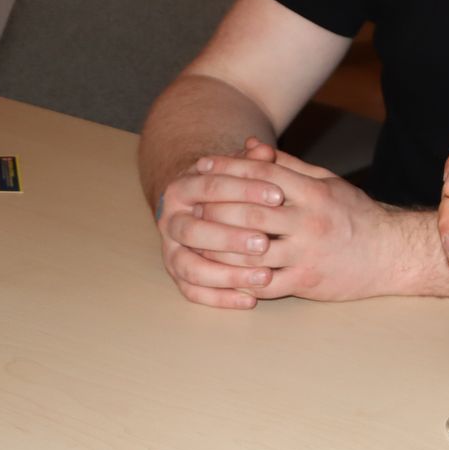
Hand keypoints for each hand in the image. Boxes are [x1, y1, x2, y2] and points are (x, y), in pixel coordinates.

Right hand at [154, 137, 290, 309]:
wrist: (206, 204)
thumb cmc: (233, 185)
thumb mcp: (241, 169)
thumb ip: (251, 161)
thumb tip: (263, 150)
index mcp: (182, 188)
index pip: (209, 186)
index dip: (243, 189)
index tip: (279, 196)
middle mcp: (170, 220)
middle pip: (193, 231)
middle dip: (230, 238)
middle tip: (266, 242)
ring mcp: (171, 250)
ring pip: (189, 267)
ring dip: (226, 274)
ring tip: (264, 277)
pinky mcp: (179, 275)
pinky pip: (193, 292)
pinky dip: (220, 298)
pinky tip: (251, 300)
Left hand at [188, 139, 421, 302]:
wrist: (391, 254)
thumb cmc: (355, 215)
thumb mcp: (326, 183)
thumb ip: (288, 166)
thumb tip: (252, 146)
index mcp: (314, 192)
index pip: (262, 174)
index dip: (229, 168)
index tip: (202, 165)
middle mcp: (309, 221)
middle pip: (250, 212)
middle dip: (215, 207)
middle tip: (189, 202)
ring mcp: (306, 254)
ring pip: (250, 250)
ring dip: (218, 245)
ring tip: (195, 238)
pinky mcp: (306, 282)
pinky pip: (263, 282)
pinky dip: (237, 278)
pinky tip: (219, 272)